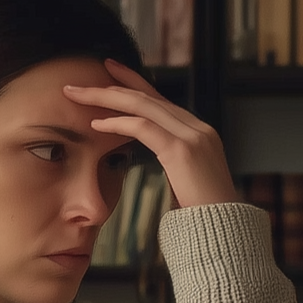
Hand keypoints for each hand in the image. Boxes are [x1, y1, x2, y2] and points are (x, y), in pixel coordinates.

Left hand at [63, 59, 238, 210]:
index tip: (110, 72)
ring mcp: (193, 136)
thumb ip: (172, 159)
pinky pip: (144, 129)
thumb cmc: (201, 212)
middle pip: (149, 97)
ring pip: (143, 105)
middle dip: (114, 84)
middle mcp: (198, 127)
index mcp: (197, 131)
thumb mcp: (186, 177)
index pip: (160, 100)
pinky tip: (96, 124)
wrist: (224, 230)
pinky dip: (117, 124)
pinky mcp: (184, 151)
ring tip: (79, 95)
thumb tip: (156, 154)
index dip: (134, 83)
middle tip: (84, 77)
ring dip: (107, 98)